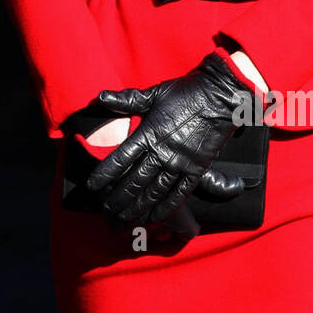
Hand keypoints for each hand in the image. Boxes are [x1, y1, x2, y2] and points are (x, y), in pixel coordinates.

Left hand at [84, 53, 254, 224]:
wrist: (220, 96)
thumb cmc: (185, 92)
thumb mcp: (154, 93)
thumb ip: (126, 101)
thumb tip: (100, 98)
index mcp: (149, 133)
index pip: (120, 158)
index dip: (104, 174)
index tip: (92, 186)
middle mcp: (163, 152)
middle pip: (135, 182)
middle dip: (118, 199)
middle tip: (106, 211)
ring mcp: (181, 163)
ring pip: (155, 192)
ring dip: (138, 208)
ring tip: (124, 220)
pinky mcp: (197, 169)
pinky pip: (180, 194)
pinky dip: (166, 208)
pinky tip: (155, 218)